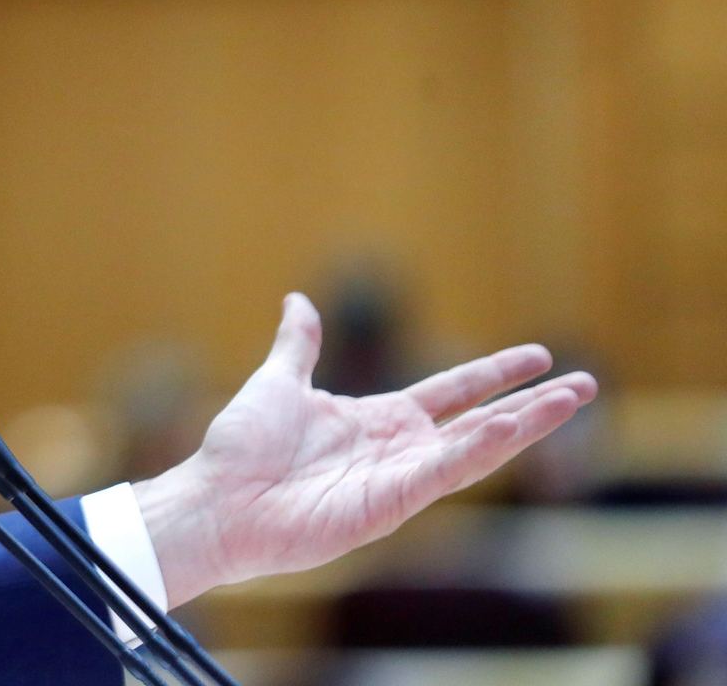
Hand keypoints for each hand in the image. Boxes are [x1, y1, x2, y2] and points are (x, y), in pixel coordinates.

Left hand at [133, 292, 596, 606]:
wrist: (218, 499)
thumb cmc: (240, 449)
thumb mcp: (278, 381)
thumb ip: (299, 345)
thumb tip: (298, 300)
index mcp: (377, 420)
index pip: (452, 393)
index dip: (493, 375)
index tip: (537, 356)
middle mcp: (398, 449)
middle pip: (481, 421)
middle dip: (533, 404)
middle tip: (585, 384)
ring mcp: (400, 478)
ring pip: (478, 448)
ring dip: (526, 425)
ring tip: (572, 399)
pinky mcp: (392, 503)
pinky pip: (445, 472)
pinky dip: (481, 449)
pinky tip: (514, 426)